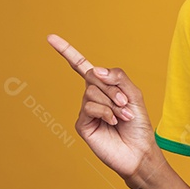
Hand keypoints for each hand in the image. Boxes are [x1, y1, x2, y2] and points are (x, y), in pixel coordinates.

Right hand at [47, 33, 161, 187]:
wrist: (139, 151)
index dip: (66, 51)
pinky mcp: (82, 124)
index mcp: (102, 86)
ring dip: (112, 103)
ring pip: (91, 92)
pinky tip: (112, 123)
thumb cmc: (138, 124)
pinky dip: (105, 112)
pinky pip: (89, 107)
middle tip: (125, 104)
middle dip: (113, 88)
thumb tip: (93, 70)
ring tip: (122, 117)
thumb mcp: (133, 94)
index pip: (81, 66)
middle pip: (93, 76)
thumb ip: (117, 77)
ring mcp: (85, 110)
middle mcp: (91, 96)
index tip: (50, 37)